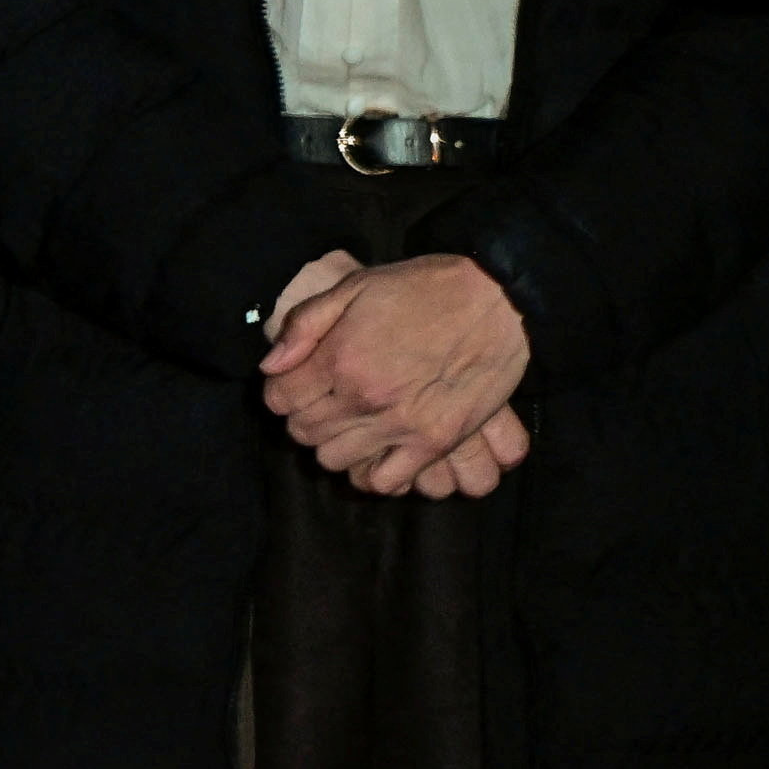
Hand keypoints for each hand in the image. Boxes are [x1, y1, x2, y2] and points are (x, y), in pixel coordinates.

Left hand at [260, 254, 533, 491]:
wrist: (497, 300)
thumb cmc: (423, 288)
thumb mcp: (355, 287)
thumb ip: (306, 325)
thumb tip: (271, 366)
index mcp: (340, 356)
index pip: (280, 399)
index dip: (280, 391)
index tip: (293, 384)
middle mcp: (364, 396)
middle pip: (303, 432)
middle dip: (303, 417)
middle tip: (321, 401)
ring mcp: (400, 424)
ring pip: (335, 459)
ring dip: (333, 444)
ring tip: (348, 423)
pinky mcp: (435, 443)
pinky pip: (385, 481)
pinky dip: (373, 472)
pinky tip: (377, 450)